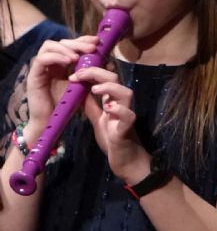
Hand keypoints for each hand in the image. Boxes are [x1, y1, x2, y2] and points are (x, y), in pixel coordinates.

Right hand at [25, 36, 98, 138]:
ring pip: (49, 46)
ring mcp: (40, 68)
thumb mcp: (82, 86)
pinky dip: (56, 57)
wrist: (51, 122)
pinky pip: (41, 59)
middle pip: (61, 42)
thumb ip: (91, 74)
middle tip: (92, 48)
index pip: (70, 44)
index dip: (83, 40)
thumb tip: (109, 62)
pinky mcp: (34, 76)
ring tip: (79, 57)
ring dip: (66, 48)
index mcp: (60, 63)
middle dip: (78, 43)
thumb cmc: (66, 105)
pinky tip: (69, 62)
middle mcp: (50, 62)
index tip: (97, 42)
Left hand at [68, 65, 149, 183]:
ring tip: (95, 89)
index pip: (105, 77)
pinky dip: (119, 110)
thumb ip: (91, 105)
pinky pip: (128, 115)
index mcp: (112, 99)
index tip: (74, 73)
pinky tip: (108, 109)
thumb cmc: (112, 139)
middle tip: (79, 74)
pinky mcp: (127, 128)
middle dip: (97, 72)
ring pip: (125, 92)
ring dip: (110, 87)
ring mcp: (126, 114)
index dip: (91, 70)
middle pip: (115, 79)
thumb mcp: (98, 119)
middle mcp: (121, 103)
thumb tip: (80, 90)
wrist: (125, 159)